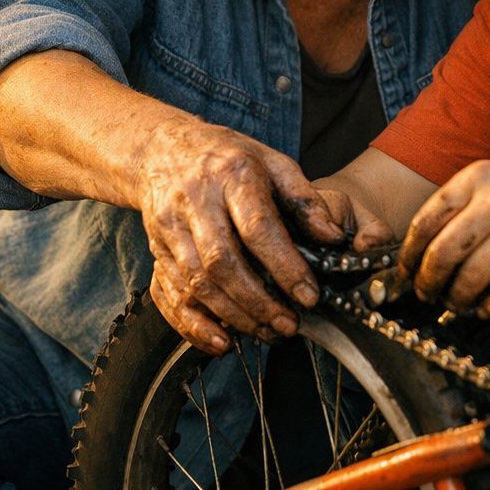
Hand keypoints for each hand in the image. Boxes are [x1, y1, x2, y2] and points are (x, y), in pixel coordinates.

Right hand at [139, 117, 345, 353]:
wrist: (164, 149)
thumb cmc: (228, 158)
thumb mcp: (272, 162)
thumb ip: (305, 199)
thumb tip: (333, 237)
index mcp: (232, 175)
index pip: (258, 227)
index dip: (285, 266)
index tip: (309, 295)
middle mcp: (195, 200)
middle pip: (222, 262)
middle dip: (258, 302)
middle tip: (289, 325)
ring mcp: (169, 226)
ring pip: (196, 283)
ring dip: (233, 316)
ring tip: (267, 332)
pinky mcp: (155, 248)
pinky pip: (169, 294)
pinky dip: (194, 324)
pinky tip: (222, 341)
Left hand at [399, 160, 489, 317]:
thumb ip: (466, 206)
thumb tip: (424, 252)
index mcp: (478, 177)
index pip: (425, 220)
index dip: (410, 254)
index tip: (406, 272)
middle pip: (442, 253)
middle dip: (428, 283)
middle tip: (427, 295)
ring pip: (470, 278)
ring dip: (458, 300)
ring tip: (458, 304)